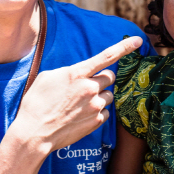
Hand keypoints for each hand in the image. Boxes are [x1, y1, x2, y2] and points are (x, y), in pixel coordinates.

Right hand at [14, 36, 142, 152]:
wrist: (34, 133)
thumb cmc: (36, 103)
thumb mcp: (47, 77)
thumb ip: (69, 72)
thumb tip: (79, 74)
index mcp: (77, 74)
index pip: (106, 56)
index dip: (124, 47)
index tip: (139, 40)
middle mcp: (90, 88)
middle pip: (109, 77)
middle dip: (101, 79)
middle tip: (86, 87)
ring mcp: (95, 106)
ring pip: (109, 95)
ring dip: (99, 96)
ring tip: (79, 104)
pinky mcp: (96, 122)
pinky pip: (105, 112)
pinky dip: (97, 112)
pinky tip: (80, 116)